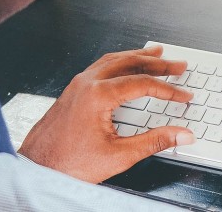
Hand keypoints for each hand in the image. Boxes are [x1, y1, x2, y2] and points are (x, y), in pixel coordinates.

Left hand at [18, 46, 195, 182]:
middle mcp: (86, 83)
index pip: (142, 84)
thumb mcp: (119, 155)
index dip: (168, 89)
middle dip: (158, 63)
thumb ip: (155, 141)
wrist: (37, 168)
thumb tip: (181, 135)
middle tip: (178, 64)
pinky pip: (100, 66)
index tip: (183, 95)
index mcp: (98, 95)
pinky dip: (119, 62)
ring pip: (113, 60)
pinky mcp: (73, 90)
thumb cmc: (68, 163)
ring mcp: (77, 84)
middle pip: (129, 63)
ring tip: (156, 54)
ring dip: (137, 57)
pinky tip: (125, 66)